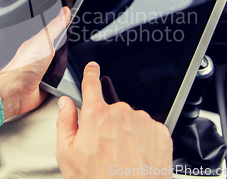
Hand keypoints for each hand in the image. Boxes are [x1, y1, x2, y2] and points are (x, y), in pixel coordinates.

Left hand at [0, 6, 70, 119]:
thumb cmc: (24, 65)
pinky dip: (64, 84)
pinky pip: (61, 84)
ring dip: (66, 70)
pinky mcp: (47, 87)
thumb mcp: (44, 40)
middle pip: (60, 52)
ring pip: (62, 68)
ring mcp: (44, 73)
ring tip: (72, 68)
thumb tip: (65, 11)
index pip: (55, 34)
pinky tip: (66, 82)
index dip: (65, 30)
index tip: (75, 26)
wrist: (17, 91)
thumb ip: (55, 27)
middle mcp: (41, 58)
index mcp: (39, 44)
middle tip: (76, 49)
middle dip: (68, 53)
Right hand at [56, 62, 172, 177]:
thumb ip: (65, 123)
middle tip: (105, 148)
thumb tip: (65, 105)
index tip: (93, 67)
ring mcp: (143, 121)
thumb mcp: (68, 155)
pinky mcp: (161, 132)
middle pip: (112, 110)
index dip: (90, 74)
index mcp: (97, 115)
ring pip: (131, 120)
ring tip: (122, 157)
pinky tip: (137, 158)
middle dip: (108, 124)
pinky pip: (148, 129)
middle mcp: (122, 112)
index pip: (91, 85)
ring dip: (127, 133)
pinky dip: (143, 141)